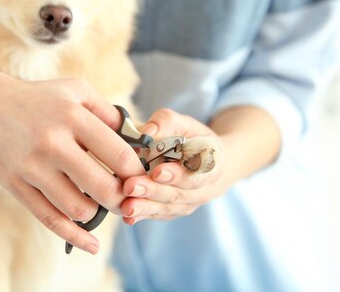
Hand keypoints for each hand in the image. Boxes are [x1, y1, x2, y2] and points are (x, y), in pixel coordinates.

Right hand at [0, 69, 144, 252]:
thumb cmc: (39, 99)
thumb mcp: (76, 91)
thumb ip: (109, 113)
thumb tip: (138, 141)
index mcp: (72, 116)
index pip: (119, 154)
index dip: (136, 172)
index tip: (141, 178)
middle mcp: (52, 141)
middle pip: (102, 186)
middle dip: (121, 198)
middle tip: (126, 198)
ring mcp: (31, 166)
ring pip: (77, 207)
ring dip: (97, 213)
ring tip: (100, 205)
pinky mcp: (14, 184)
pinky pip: (49, 218)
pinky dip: (73, 236)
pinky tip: (90, 244)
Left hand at [120, 108, 225, 223]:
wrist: (207, 162)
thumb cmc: (192, 138)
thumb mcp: (183, 123)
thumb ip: (166, 123)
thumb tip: (146, 132)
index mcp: (212, 164)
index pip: (196, 172)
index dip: (177, 174)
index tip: (157, 172)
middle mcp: (203, 189)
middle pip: (178, 194)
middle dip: (153, 191)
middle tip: (131, 186)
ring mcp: (188, 203)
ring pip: (167, 208)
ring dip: (146, 207)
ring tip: (127, 206)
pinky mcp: (173, 211)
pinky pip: (158, 215)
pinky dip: (143, 216)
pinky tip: (128, 217)